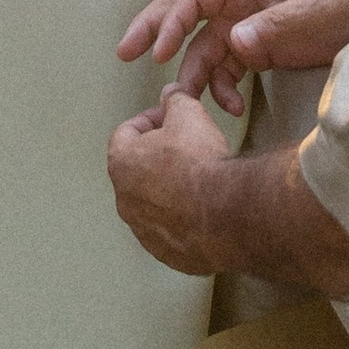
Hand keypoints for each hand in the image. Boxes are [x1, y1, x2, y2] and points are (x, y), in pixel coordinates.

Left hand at [106, 90, 243, 274]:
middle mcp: (125, 201)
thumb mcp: (188, 114)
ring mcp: (145, 232)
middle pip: (138, 170)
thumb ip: (175, 100)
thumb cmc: (200, 163)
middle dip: (159, 157)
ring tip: (199, 181)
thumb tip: (171, 95)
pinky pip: (170, 232)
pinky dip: (182, 221)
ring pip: (153, 204)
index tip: (170, 119)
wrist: (227, 215)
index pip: (126, 133)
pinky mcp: (167, 254)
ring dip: (169, 191)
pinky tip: (205, 211)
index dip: (150, 120)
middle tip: (186, 149)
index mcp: (122, 163)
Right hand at [118, 0, 348, 104]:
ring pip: (203, 49)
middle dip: (155, 30)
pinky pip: (226, 69)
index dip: (172, 21)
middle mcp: (238, 2)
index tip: (158, 52)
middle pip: (185, 12)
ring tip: (187, 104)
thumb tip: (234, 43)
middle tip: (124, 53)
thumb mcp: (311, 13)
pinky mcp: (257, 49)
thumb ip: (273, 27)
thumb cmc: (343, 4)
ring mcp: (246, 26)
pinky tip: (233, 108)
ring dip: (194, 77)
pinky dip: (223, 89)